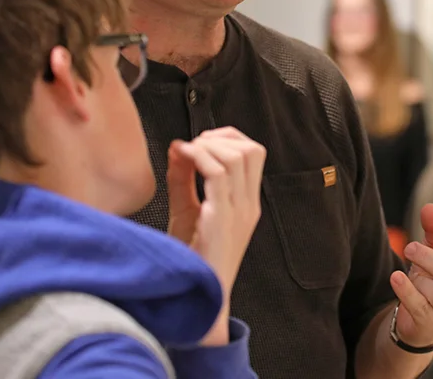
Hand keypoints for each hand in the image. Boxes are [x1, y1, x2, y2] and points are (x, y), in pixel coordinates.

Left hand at [166, 127, 265, 292]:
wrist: (198, 296)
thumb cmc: (192, 259)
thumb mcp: (186, 211)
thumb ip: (183, 178)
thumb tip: (178, 146)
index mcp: (246, 203)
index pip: (254, 153)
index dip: (230, 137)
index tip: (203, 141)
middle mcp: (248, 205)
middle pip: (252, 150)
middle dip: (220, 137)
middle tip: (195, 145)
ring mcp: (238, 212)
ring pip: (237, 157)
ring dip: (209, 146)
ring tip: (188, 152)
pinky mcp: (222, 219)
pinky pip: (219, 175)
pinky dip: (200, 158)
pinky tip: (183, 159)